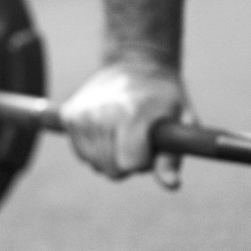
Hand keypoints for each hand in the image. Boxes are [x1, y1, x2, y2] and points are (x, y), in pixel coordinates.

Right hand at [60, 60, 192, 189]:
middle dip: (128, 162)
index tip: (151, 144)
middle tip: (138, 138)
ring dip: (111, 156)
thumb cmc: (164, 97)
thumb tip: (171, 186)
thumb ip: (173, 156)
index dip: (144, 161)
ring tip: (124, 131)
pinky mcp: (69, 115)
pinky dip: (95, 149)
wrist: (136, 64)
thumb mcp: (181, 121)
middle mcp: (103, 113)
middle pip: (112, 170)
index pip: (131, 165)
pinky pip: (82, 154)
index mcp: (133, 114)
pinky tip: (108, 129)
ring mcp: (83, 114)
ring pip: (95, 164)